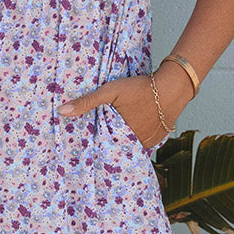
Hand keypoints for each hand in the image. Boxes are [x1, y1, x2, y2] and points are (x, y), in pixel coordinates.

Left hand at [57, 64, 193, 149]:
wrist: (173, 86)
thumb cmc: (140, 88)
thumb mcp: (110, 91)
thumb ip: (87, 102)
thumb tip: (61, 111)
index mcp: (122, 136)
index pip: (103, 147)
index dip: (95, 146)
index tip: (85, 147)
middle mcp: (136, 144)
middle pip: (117, 147)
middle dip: (108, 143)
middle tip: (100, 138)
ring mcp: (148, 143)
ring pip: (130, 145)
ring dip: (123, 140)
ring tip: (115, 133)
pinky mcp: (157, 139)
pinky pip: (142, 142)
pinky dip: (136, 137)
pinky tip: (132, 128)